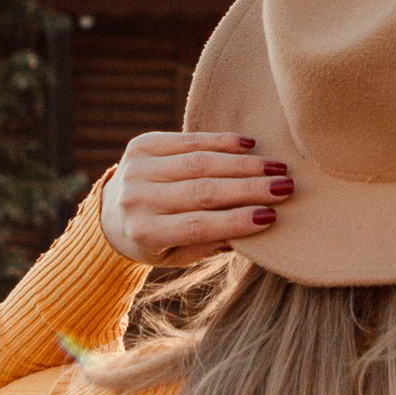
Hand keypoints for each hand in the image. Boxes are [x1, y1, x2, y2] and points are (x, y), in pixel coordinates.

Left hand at [102, 131, 293, 266]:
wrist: (110, 214)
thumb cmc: (155, 240)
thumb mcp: (177, 255)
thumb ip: (210, 243)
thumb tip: (254, 225)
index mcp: (145, 233)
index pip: (197, 225)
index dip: (235, 220)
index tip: (271, 216)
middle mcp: (137, 199)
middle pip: (202, 191)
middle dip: (248, 188)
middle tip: (285, 187)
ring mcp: (137, 169)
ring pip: (199, 162)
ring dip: (242, 164)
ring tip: (276, 167)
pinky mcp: (141, 145)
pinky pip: (188, 140)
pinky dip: (221, 141)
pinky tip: (249, 144)